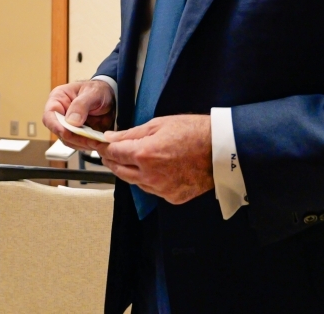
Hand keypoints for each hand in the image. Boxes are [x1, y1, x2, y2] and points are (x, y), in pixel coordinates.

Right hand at [42, 79, 115, 151]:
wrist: (112, 97)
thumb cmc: (99, 90)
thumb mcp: (93, 93)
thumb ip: (81, 104)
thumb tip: (71, 121)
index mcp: (59, 99)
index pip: (49, 115)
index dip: (55, 126)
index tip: (66, 133)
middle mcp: (60, 114)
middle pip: (59, 131)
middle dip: (73, 137)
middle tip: (88, 139)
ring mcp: (68, 125)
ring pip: (68, 140)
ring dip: (81, 144)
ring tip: (95, 142)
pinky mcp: (78, 134)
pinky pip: (78, 144)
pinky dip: (86, 145)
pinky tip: (96, 143)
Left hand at [98, 115, 212, 203]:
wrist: (222, 150)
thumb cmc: (194, 132)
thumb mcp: (159, 124)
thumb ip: (132, 134)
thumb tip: (111, 138)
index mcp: (144, 154)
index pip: (113, 154)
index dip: (104, 148)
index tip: (101, 144)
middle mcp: (150, 176)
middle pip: (119, 171)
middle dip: (113, 160)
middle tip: (111, 151)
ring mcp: (162, 189)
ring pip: (135, 182)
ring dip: (129, 171)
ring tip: (133, 159)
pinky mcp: (173, 197)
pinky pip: (152, 189)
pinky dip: (148, 180)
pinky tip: (153, 169)